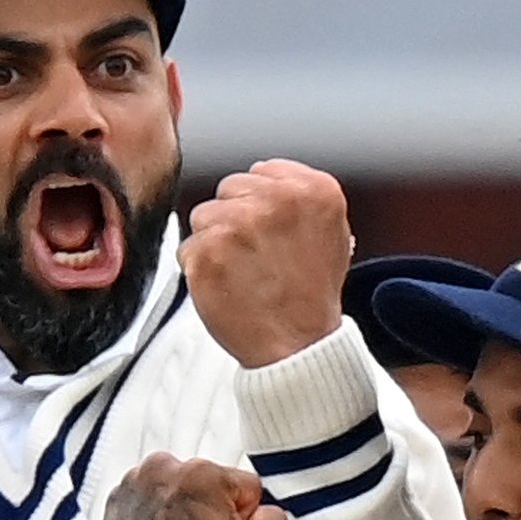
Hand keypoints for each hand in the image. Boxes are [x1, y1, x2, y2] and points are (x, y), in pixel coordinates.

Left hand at [182, 159, 349, 368]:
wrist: (298, 347)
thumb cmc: (312, 298)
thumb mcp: (333, 235)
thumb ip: (300, 199)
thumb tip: (264, 178)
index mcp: (314, 189)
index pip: (261, 172)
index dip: (260, 204)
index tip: (269, 231)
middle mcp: (277, 199)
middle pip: (229, 189)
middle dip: (235, 220)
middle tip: (256, 257)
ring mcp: (239, 223)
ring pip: (203, 216)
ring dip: (214, 243)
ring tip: (242, 273)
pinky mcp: (207, 251)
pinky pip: (187, 247)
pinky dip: (199, 269)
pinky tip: (226, 287)